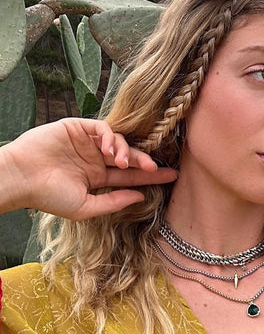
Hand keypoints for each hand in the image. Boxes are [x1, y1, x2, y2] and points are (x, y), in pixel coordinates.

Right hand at [0, 118, 176, 219]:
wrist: (20, 178)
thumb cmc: (48, 196)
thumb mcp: (85, 206)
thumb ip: (113, 202)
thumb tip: (141, 196)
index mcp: (98, 176)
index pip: (131, 175)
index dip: (151, 175)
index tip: (172, 175)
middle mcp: (96, 158)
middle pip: (130, 156)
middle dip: (144, 162)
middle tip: (155, 168)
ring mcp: (88, 142)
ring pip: (119, 140)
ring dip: (125, 151)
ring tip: (121, 162)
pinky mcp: (79, 127)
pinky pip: (102, 128)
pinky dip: (110, 137)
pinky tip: (108, 150)